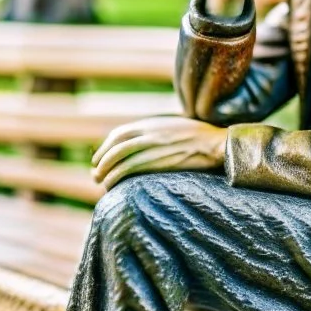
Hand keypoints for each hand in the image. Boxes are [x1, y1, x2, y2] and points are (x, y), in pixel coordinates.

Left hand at [92, 116, 227, 190]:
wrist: (215, 143)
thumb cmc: (199, 136)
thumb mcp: (173, 126)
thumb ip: (155, 132)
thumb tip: (142, 143)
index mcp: (151, 124)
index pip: (119, 134)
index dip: (105, 146)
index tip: (99, 158)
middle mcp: (149, 133)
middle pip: (115, 147)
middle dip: (101, 160)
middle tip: (95, 172)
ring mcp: (153, 147)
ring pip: (120, 159)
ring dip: (106, 171)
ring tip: (100, 181)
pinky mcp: (159, 162)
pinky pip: (130, 170)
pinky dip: (117, 178)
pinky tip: (113, 186)